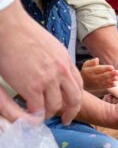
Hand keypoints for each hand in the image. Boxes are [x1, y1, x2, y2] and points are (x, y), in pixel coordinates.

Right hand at [0, 1, 82, 123]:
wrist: (10, 27)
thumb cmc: (24, 33)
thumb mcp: (51, 45)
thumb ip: (56, 59)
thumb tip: (55, 68)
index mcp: (66, 60)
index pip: (78, 84)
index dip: (75, 97)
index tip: (71, 105)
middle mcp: (62, 71)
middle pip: (74, 98)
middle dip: (71, 111)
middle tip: (65, 120)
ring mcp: (48, 80)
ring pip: (55, 106)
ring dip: (48, 113)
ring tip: (40, 116)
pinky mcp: (32, 86)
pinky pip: (37, 109)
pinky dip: (34, 115)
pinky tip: (29, 116)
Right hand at [81, 58, 117, 93]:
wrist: (83, 82)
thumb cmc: (86, 71)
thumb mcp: (86, 65)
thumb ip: (91, 62)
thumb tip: (97, 59)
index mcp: (90, 71)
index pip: (98, 69)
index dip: (105, 68)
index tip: (112, 67)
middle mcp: (93, 78)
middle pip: (103, 76)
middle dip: (110, 74)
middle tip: (117, 72)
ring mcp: (96, 84)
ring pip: (104, 82)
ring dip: (111, 80)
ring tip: (117, 78)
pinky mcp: (99, 87)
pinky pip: (104, 86)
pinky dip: (110, 85)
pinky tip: (115, 83)